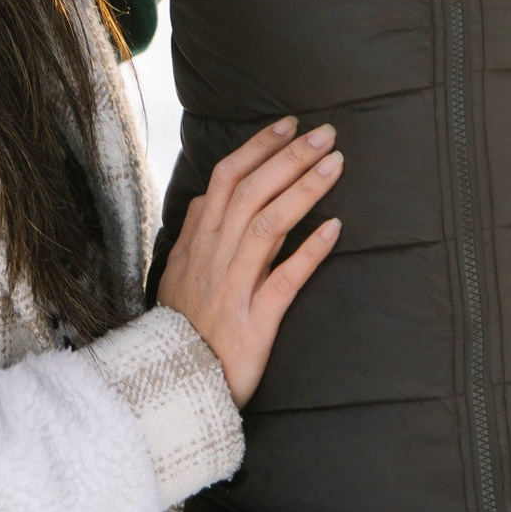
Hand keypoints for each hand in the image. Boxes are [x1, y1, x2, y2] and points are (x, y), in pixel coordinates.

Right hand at [155, 117, 342, 407]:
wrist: (174, 386)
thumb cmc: (182, 328)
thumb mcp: (175, 274)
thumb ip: (191, 234)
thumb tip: (203, 197)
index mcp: (198, 241)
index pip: (226, 178)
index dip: (258, 148)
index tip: (289, 125)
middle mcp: (214, 256)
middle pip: (252, 192)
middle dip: (290, 158)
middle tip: (326, 133)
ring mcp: (234, 286)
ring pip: (269, 225)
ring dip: (303, 190)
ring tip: (336, 165)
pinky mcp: (254, 320)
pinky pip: (284, 280)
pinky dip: (309, 252)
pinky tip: (335, 228)